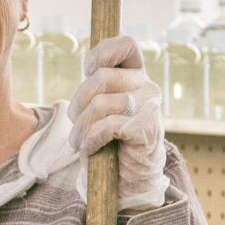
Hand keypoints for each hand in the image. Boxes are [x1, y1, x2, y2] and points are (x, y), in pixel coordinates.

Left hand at [67, 36, 166, 211]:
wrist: (131, 180)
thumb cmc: (112, 142)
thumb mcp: (103, 107)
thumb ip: (99, 85)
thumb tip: (90, 66)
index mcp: (137, 76)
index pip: (126, 44)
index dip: (101, 53)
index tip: (88, 72)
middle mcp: (148, 86)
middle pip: (102, 77)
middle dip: (78, 103)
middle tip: (74, 123)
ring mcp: (150, 107)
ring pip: (100, 104)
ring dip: (81, 127)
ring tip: (79, 141)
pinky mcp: (145, 129)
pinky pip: (107, 126)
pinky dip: (91, 139)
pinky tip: (91, 148)